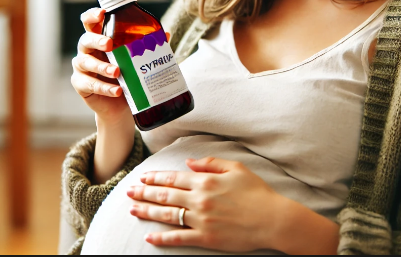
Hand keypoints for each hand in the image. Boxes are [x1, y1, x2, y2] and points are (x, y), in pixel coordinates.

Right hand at [70, 7, 169, 124]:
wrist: (122, 105)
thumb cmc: (129, 76)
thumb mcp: (138, 60)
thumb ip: (148, 46)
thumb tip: (165, 34)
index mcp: (100, 39)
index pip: (91, 22)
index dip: (93, 15)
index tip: (102, 13)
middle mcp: (88, 50)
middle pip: (85, 39)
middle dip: (97, 40)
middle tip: (110, 44)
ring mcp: (82, 67)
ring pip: (85, 62)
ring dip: (102, 66)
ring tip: (117, 72)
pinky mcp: (80, 85)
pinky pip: (89, 84)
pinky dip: (104, 87)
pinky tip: (118, 90)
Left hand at [127, 157, 283, 252]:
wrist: (271, 218)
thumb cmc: (256, 191)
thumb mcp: (236, 167)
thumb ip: (211, 163)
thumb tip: (189, 162)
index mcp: (206, 180)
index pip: (173, 177)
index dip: (155, 177)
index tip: (142, 176)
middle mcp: (200, 199)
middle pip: (165, 195)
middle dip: (144, 192)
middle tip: (129, 192)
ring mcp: (201, 220)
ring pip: (167, 214)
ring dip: (147, 211)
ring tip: (132, 209)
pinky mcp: (206, 238)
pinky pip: (179, 238)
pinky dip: (162, 237)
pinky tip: (150, 236)